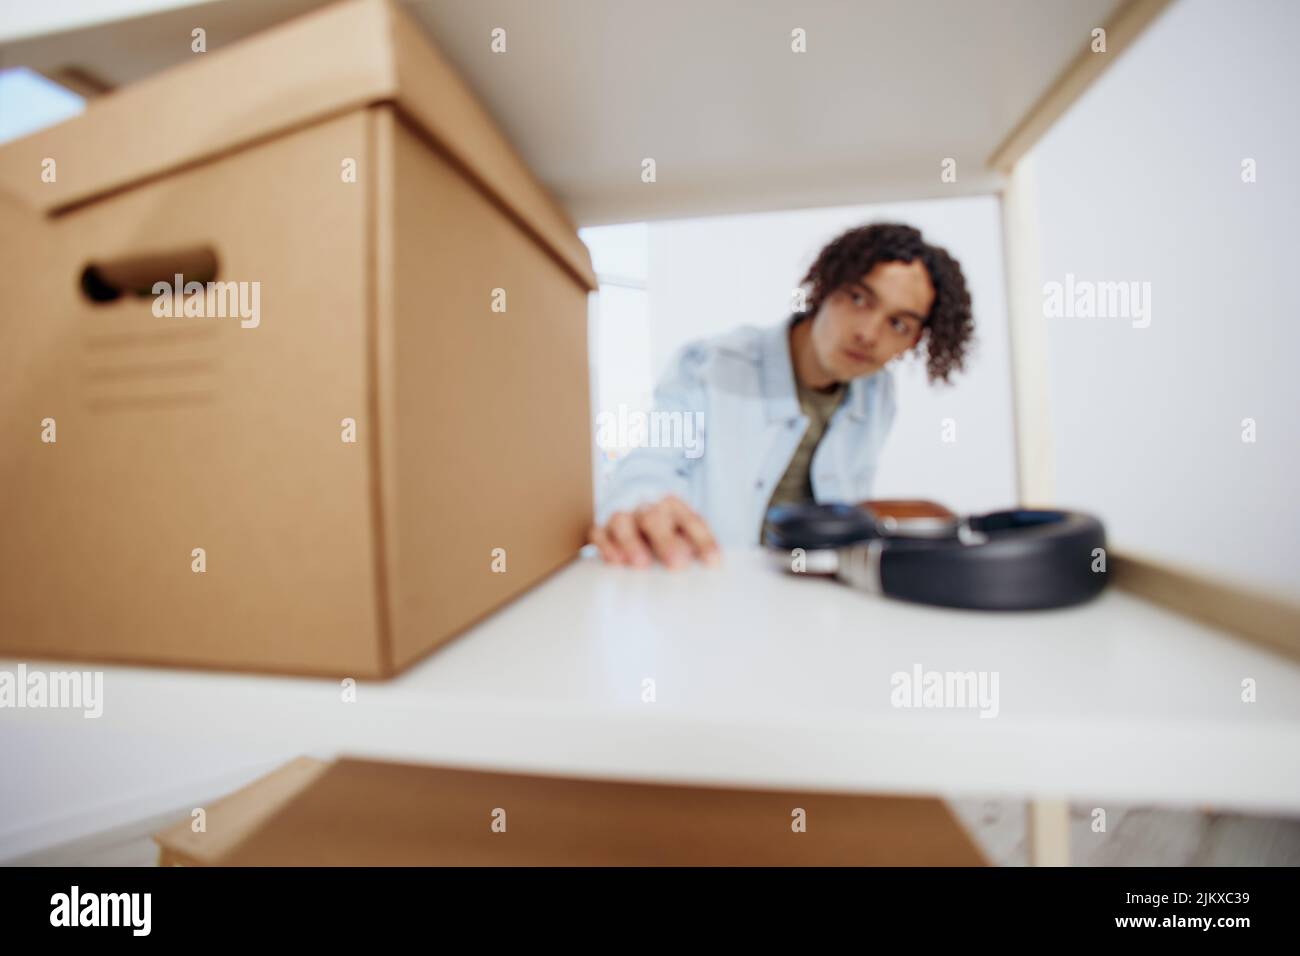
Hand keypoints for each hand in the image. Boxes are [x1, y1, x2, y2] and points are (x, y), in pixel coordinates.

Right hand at [588, 495, 720, 568]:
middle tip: (677, 564)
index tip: (713, 562)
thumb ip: (696, 550)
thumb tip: (710, 568)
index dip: (703, 541)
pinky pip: (599, 533)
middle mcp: (648, 509)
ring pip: (623, 521)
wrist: (639, 521)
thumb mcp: (687, 539)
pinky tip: (615, 562)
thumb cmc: (668, 538)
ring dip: (632, 542)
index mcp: (675, 508)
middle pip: (654, 518)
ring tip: (640, 564)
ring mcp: (624, 518)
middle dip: (665, 541)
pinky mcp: (603, 530)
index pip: (691, 522)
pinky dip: (606, 546)